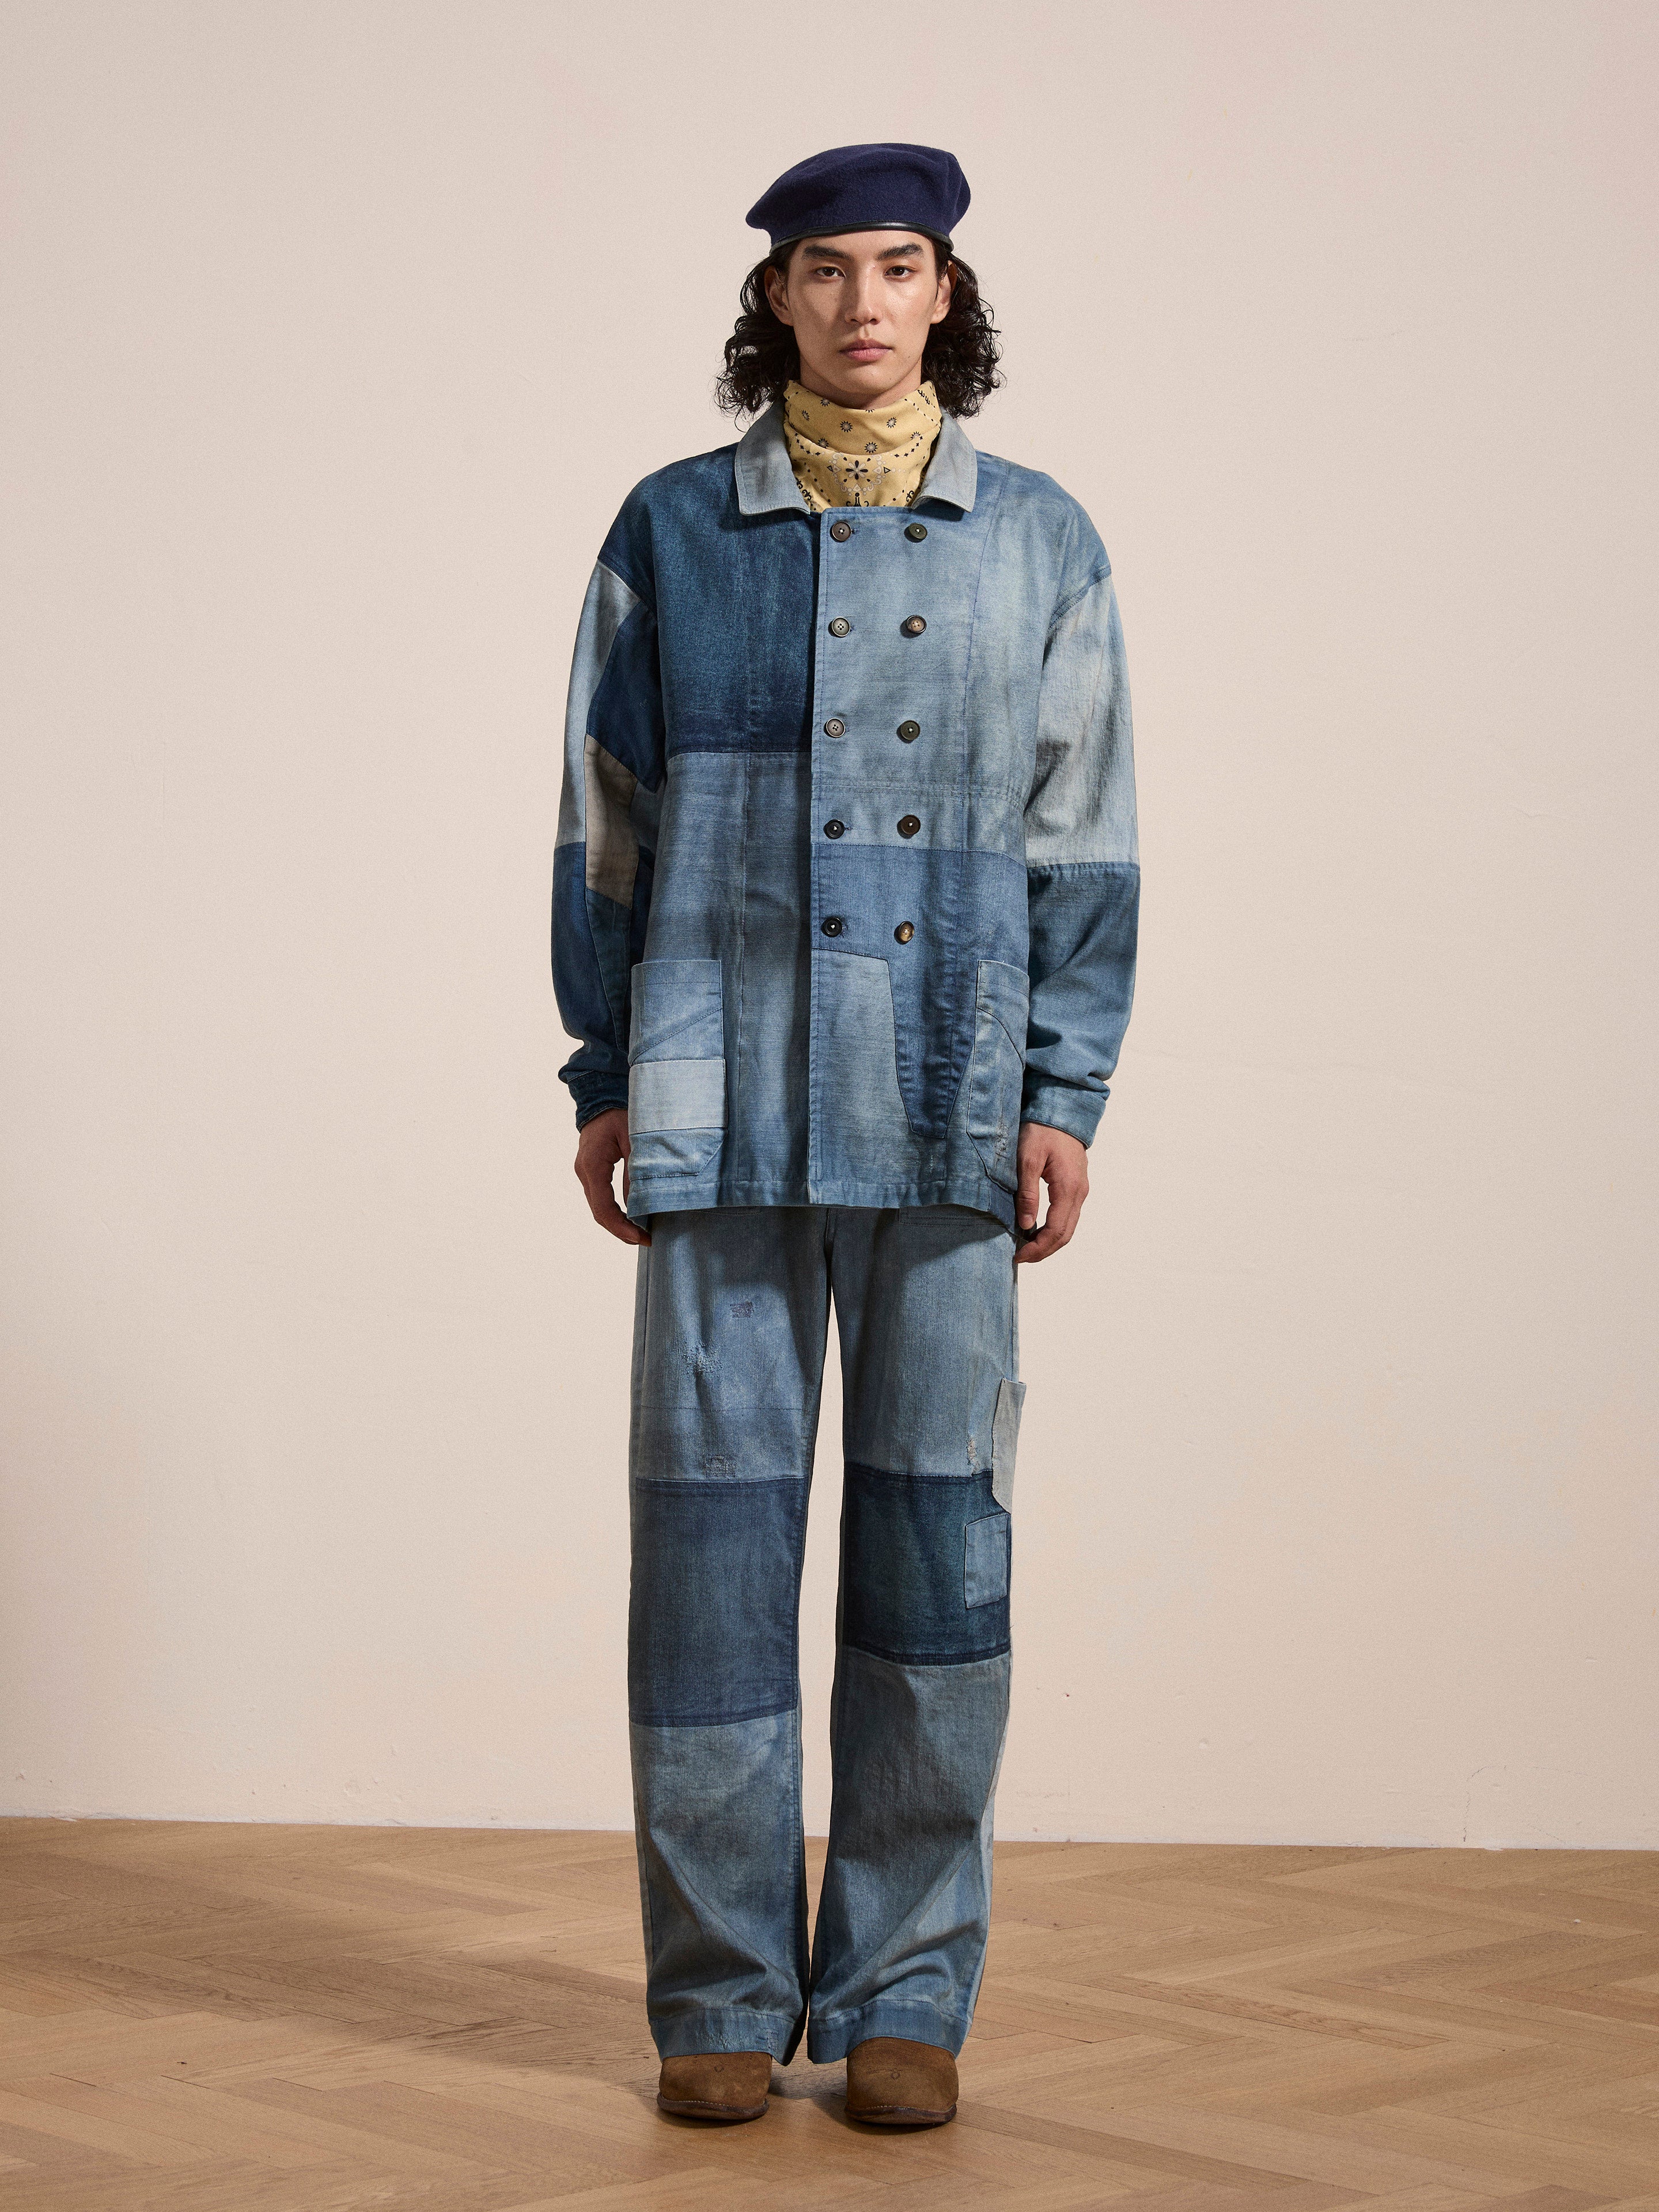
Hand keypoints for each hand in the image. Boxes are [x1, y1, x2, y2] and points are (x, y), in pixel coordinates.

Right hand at [574, 1107, 649, 1245]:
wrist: (601, 1098)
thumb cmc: (619, 1115)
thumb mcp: (634, 1140)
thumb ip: (635, 1172)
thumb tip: (639, 1206)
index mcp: (593, 1165)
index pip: (603, 1207)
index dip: (621, 1227)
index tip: (641, 1238)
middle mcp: (585, 1172)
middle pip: (600, 1212)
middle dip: (622, 1230)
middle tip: (647, 1240)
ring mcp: (586, 1173)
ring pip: (600, 1208)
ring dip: (619, 1223)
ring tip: (642, 1233)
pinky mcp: (592, 1173)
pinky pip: (602, 1198)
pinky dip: (617, 1211)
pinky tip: (633, 1217)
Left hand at [1013, 1122, 1088, 1263]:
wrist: (1061, 1110)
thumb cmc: (1042, 1130)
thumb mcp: (1028, 1160)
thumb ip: (1028, 1193)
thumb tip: (1026, 1225)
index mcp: (1068, 1189)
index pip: (1056, 1231)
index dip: (1038, 1249)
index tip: (1018, 1256)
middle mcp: (1079, 1193)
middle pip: (1065, 1235)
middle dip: (1043, 1250)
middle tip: (1020, 1257)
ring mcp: (1080, 1190)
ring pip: (1067, 1227)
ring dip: (1048, 1241)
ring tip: (1025, 1246)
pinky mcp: (1075, 1186)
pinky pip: (1067, 1215)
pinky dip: (1052, 1228)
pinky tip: (1035, 1228)